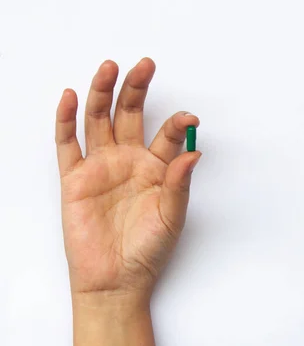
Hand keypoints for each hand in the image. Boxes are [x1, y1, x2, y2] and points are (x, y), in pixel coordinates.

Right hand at [55, 58, 200, 303]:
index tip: (190, 118)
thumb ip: (180, 185)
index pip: (167, 136)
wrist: (115, 280)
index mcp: (156, 170)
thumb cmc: (148, 252)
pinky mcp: (75, 180)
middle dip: (137, 90)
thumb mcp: (172, 218)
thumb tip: (194, 151)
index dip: (178, 123)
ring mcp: (100, 168)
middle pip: (130, 116)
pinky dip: (66, 121)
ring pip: (98, 121)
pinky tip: (71, 98)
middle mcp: (128, 163)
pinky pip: (67, 145)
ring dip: (103, 94)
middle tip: (145, 65)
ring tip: (110, 68)